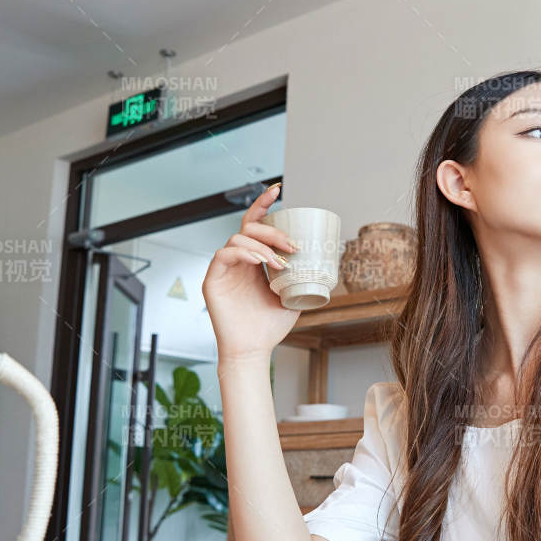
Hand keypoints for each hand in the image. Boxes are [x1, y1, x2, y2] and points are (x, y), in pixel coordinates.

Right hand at [200, 183, 302, 360]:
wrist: (255, 350)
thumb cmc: (270, 326)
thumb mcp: (294, 295)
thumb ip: (302, 276)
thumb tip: (328, 260)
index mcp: (254, 261)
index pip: (255, 225)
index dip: (264, 205)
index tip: (278, 190)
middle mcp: (237, 261)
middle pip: (249, 228)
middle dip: (272, 231)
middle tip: (292, 245)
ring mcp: (223, 270)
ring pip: (237, 239)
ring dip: (262, 245)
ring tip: (280, 261)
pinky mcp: (212, 281)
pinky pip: (223, 255)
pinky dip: (243, 254)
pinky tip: (259, 262)